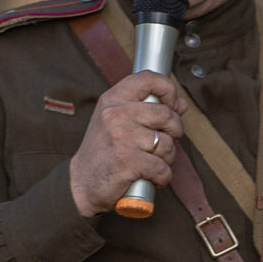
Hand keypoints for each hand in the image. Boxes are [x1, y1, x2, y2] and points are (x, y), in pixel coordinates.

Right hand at [68, 71, 188, 217]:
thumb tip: (181, 104)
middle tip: (163, 142)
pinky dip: (162, 177)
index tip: (171, 104)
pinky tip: (152, 177)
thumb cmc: (103, 152)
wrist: (81, 183)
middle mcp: (116, 114)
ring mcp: (122, 137)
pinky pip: (162, 168)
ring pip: (167, 144)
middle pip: (166, 114)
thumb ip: (150, 110)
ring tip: (153, 162)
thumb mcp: (118, 123)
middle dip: (174, 131)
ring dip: (167, 158)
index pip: (147, 78)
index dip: (168, 89)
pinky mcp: (127, 161)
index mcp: (113, 99)